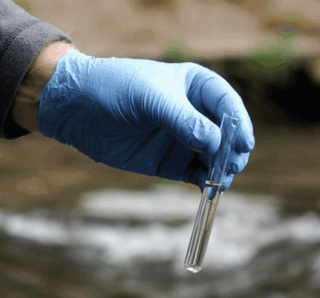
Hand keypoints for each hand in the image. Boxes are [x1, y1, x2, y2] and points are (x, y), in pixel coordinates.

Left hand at [36, 49, 254, 190]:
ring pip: (215, 158)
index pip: (227, 104)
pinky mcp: (170, 162)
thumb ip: (183, 120)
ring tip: (220, 181)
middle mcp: (194, 113)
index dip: (238, 123)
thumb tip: (216, 143)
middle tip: (232, 165)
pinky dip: (205, 182)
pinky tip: (208, 189)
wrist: (76, 109)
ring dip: (222, 170)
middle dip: (233, 151)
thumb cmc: (114, 88)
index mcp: (194, 86)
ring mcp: (183, 139)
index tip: (243, 143)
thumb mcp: (150, 98)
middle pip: (226, 134)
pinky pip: (196, 174)